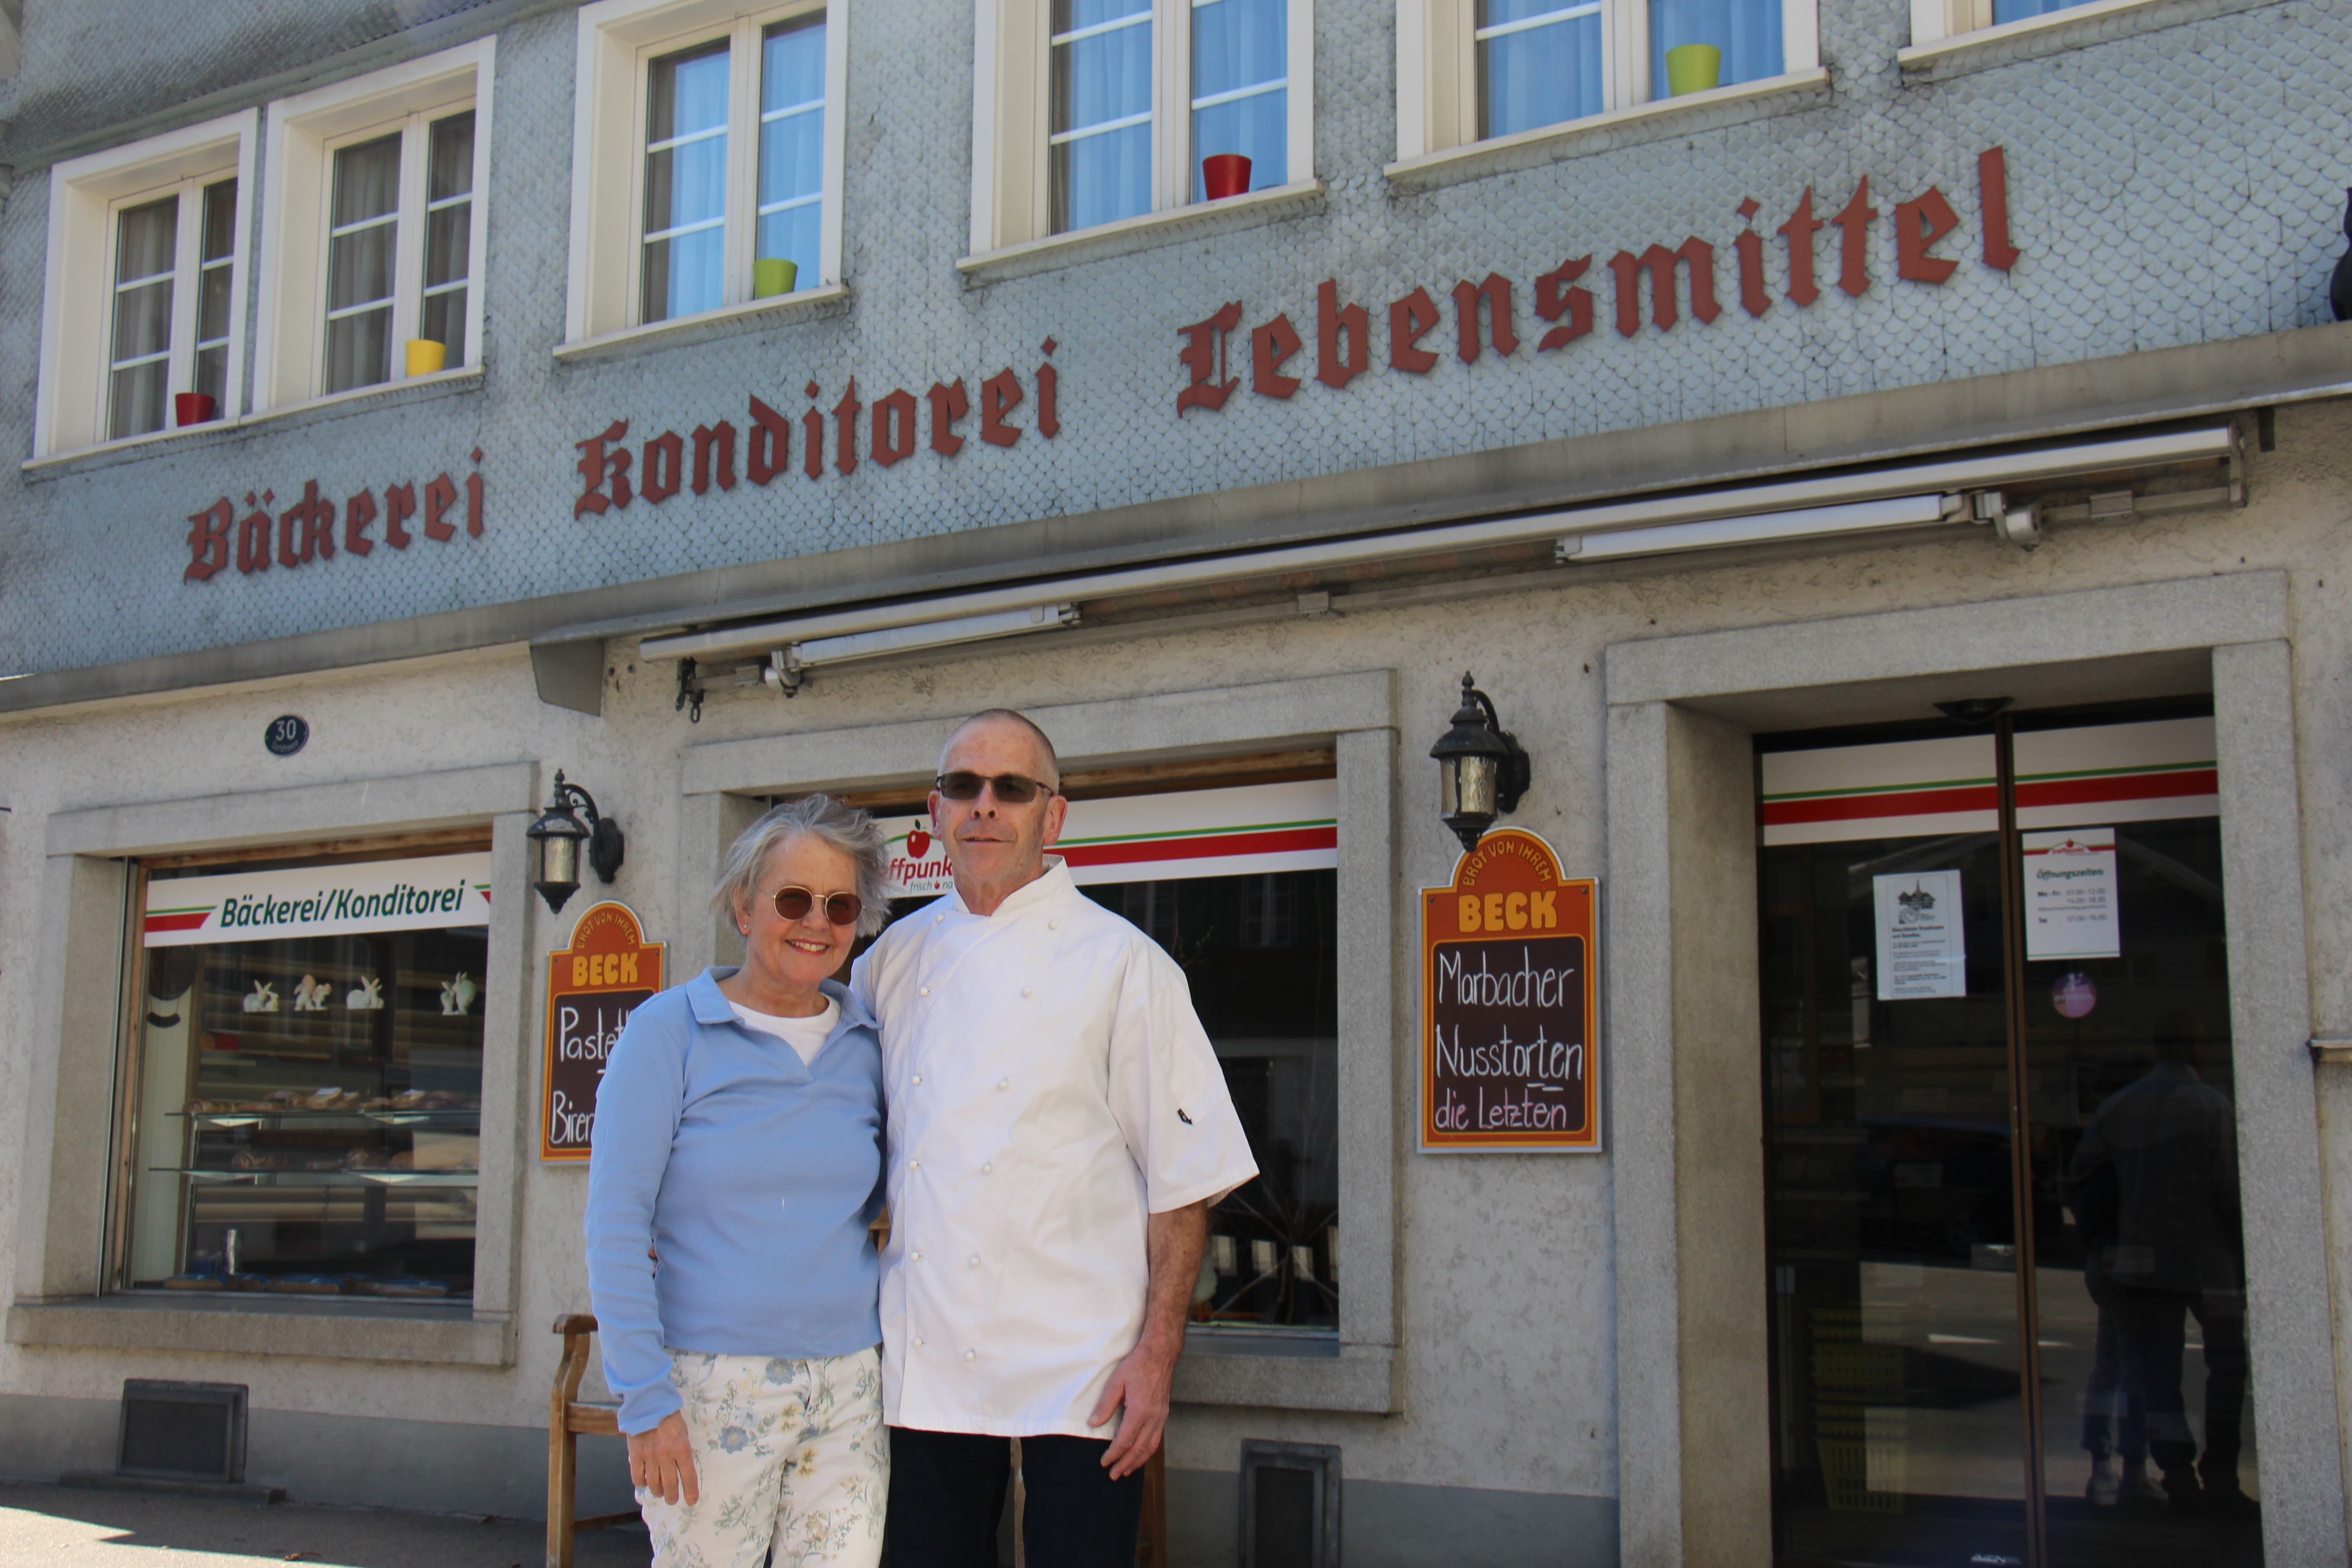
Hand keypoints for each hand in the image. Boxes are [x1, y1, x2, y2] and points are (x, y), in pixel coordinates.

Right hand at [627, 1412, 699, 1504]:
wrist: (648, 1404)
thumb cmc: (669, 1417)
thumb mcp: (683, 1433)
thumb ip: (682, 1451)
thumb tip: (682, 1469)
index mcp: (681, 1448)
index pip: (688, 1476)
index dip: (690, 1492)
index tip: (691, 1501)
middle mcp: (666, 1455)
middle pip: (670, 1485)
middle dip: (672, 1496)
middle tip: (672, 1499)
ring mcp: (649, 1456)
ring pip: (654, 1484)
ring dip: (658, 1492)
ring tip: (660, 1493)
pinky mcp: (635, 1455)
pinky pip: (638, 1477)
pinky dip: (642, 1483)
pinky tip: (645, 1482)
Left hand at [1089, 1334, 1176, 1480]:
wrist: (1160, 1354)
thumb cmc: (1137, 1365)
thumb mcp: (1116, 1382)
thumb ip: (1105, 1405)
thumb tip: (1094, 1424)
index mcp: (1140, 1411)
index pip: (1125, 1440)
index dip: (1114, 1454)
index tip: (1104, 1462)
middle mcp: (1153, 1417)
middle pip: (1138, 1449)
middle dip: (1125, 1464)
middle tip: (1113, 1475)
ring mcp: (1160, 1417)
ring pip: (1150, 1447)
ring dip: (1138, 1461)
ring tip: (1127, 1471)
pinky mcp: (1163, 1414)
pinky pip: (1156, 1439)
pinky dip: (1147, 1451)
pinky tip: (1140, 1454)